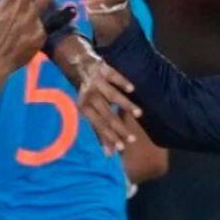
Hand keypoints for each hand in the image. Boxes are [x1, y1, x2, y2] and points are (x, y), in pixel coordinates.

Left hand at [51, 33, 143, 153]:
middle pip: (106, 115)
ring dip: (126, 105)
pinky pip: (114, 76)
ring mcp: (97, 82)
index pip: (99, 125)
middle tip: (133, 139)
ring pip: (113, 96)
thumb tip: (109, 154)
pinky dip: (122, 82)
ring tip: (139, 115)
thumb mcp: (89, 112)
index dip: (110, 137)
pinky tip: (132, 89)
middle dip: (119, 128)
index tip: (122, 148)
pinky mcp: (104, 69)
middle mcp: (90, 96)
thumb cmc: (88, 95)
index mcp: (84, 108)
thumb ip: (100, 133)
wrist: (79, 65)